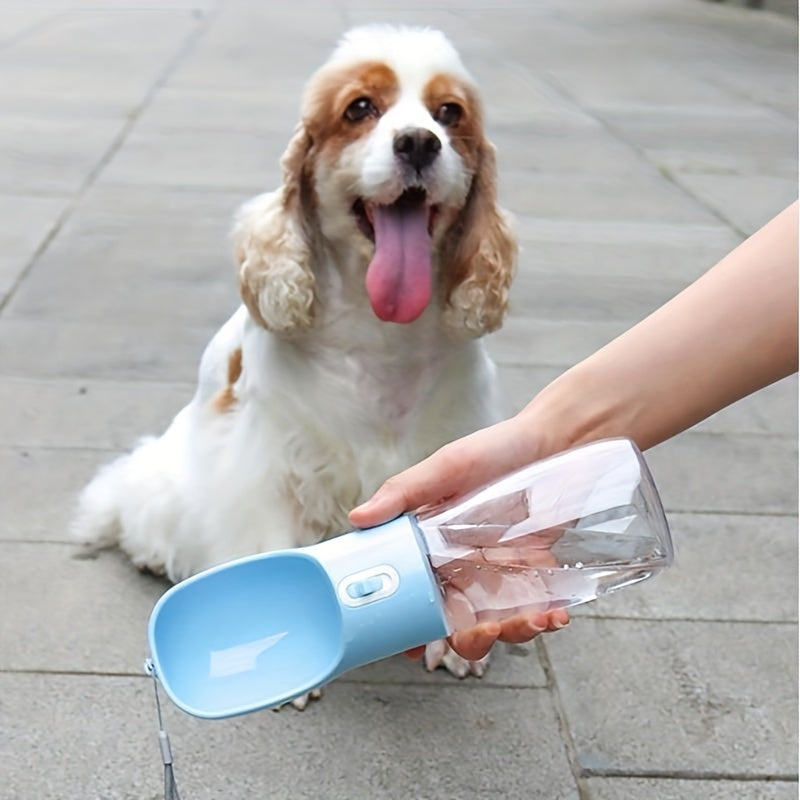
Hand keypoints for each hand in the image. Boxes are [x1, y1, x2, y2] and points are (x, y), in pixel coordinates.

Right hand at [349, 424, 572, 660]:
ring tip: (529, 621)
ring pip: (496, 622)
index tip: (409, 646)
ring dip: (511, 633)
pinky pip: (537, 608)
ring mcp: (499, 572)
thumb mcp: (447, 467)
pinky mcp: (535, 572)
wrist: (557, 440)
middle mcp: (461, 565)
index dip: (407, 625)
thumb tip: (357, 518)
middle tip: (480, 632)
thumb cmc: (498, 448)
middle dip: (467, 640)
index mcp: (430, 545)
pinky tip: (554, 615)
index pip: (411, 593)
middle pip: (454, 620)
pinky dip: (545, 619)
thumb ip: (404, 493)